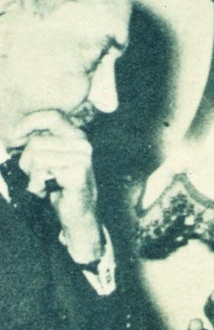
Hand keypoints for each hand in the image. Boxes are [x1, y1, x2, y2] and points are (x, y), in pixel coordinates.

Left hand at [16, 111, 103, 263]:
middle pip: (37, 141)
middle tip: (31, 173)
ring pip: (37, 156)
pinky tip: (46, 190)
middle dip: (26, 159)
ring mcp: (82, 158)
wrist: (78, 213)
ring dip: (31, 174)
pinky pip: (43, 170)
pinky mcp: (78, 174)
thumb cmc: (60, 184)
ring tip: (41, 183)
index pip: (51, 116)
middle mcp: (82, 144)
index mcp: (76, 135)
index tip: (15, 136)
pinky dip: (37, 183)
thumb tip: (14, 132)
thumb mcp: (50, 156)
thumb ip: (40, 140)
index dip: (29, 123)